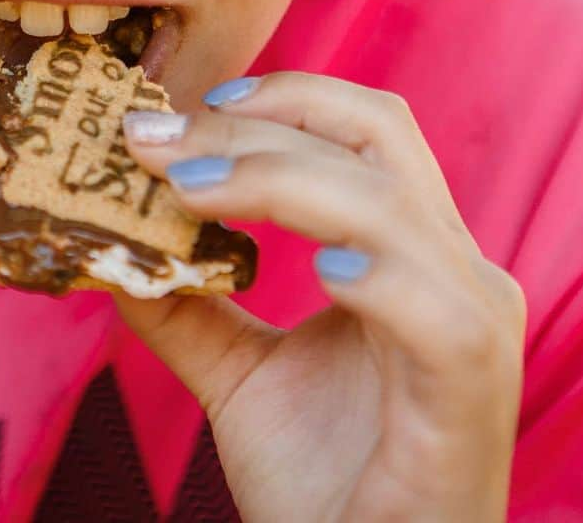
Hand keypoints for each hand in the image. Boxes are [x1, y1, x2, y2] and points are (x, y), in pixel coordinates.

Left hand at [118, 73, 525, 522]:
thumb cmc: (323, 482)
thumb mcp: (239, 375)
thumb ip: (186, 306)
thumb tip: (112, 243)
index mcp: (405, 251)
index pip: (358, 131)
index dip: (276, 101)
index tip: (182, 109)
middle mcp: (449, 267)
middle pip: (366, 139)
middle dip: (251, 125)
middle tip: (154, 139)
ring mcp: (468, 322)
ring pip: (383, 200)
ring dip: (274, 177)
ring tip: (183, 188)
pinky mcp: (470, 388)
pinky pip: (432, 306)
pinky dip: (373, 271)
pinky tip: (317, 269)